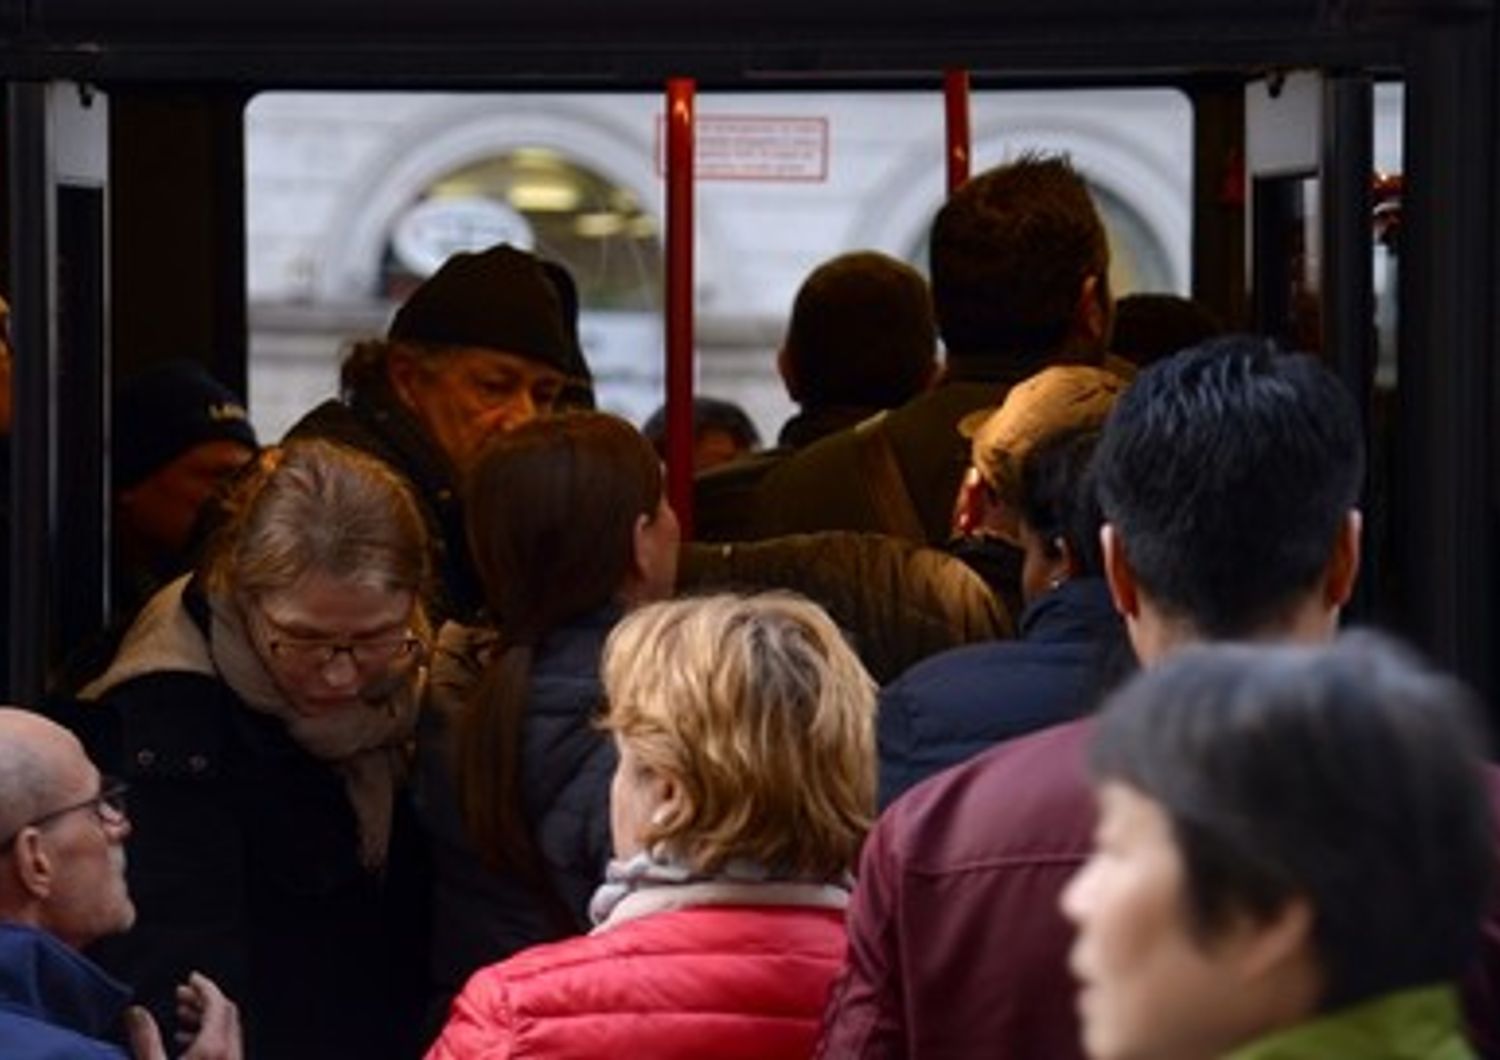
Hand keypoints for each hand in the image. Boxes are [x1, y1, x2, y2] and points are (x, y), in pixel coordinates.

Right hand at [123, 973, 241, 1059]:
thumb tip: (135, 1011)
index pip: (218, 1004)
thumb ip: (145, 1039)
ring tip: (181, 1013)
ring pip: (227, 1029)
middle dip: (203, 999)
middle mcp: (230, 1054)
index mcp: (215, 1047)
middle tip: (182, 994)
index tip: (192, 978)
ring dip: (205, 1017)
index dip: (205, 987)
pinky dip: (209, 1034)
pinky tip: (186, 1040)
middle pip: (225, 1013)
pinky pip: (225, 1045)